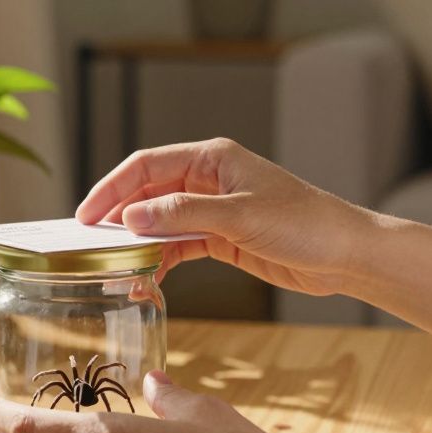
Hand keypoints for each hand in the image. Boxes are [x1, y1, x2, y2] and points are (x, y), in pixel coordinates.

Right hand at [76, 138, 374, 294]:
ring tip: (113, 262)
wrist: (345, 255)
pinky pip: (179, 244)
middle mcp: (209, 180)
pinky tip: (146, 275)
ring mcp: (214, 209)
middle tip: (88, 242)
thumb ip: (183, 213)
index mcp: (212, 158)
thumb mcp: (239, 216)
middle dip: (118, 215)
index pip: (146, 165)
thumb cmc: (305, 223)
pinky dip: (161, 257)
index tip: (86, 215)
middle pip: (148, 192)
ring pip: (160, 220)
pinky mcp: (222, 238)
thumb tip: (132, 216)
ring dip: (137, 240)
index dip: (112, 188)